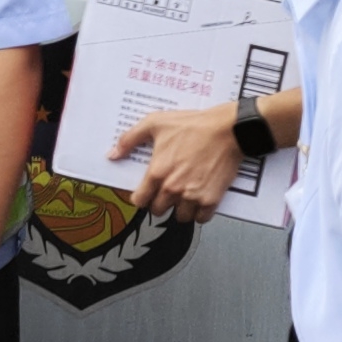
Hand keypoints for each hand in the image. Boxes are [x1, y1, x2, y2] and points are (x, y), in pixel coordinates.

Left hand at [107, 101, 245, 221]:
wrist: (228, 129)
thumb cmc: (194, 125)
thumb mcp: (155, 123)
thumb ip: (130, 139)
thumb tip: (113, 154)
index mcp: (157, 173)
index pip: (139, 201)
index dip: (141, 197)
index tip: (146, 193)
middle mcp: (173, 188)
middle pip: (158, 211)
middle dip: (161, 203)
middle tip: (168, 191)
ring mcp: (192, 196)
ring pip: (180, 217)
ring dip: (181, 209)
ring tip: (185, 195)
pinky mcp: (211, 199)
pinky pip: (201, 219)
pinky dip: (200, 213)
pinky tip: (200, 200)